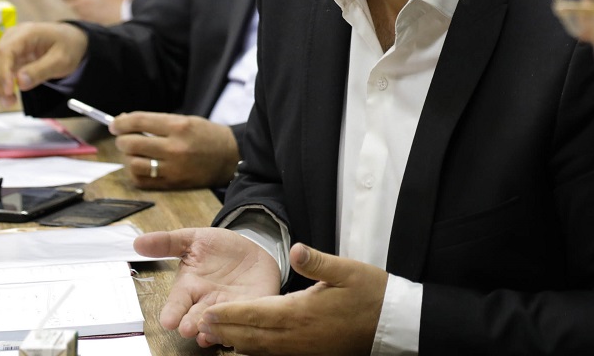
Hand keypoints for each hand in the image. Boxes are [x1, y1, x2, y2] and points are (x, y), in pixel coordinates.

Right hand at [0, 22, 87, 105]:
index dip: (2, 73)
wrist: (70, 41)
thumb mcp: (62, 60)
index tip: (8, 91)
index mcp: (26, 33)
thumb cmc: (68, 46)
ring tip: (8, 101)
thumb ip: (42, 70)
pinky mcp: (4, 58)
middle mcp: (11, 38)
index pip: (4, 52)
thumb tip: (20, 82)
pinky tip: (3, 94)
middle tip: (9, 102)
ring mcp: (6, 47)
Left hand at [111, 111, 239, 189]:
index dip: (121, 123)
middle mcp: (175, 147)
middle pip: (132, 144)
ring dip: (128, 157)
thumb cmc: (207, 135)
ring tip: (134, 153)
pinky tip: (141, 166)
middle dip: (122, 140)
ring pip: (133, 164)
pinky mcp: (173, 183)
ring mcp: (173, 168)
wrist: (230, 157)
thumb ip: (158, 122)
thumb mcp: (186, 120)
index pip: (139, 122)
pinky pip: (142, 180)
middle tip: (124, 138)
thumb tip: (126, 122)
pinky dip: (136, 173)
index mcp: (179, 126)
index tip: (115, 124)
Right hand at [133, 228, 281, 342]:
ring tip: (207, 332)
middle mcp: (206, 303)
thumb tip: (138, 242)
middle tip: (188, 329)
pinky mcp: (251, 306)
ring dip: (213, 329)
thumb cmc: (218, 248)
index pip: (176, 305)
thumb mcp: (193, 239)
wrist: (251, 248)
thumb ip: (168, 242)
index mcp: (190, 289)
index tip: (167, 321)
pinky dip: (240, 324)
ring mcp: (228, 308)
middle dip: (190, 325)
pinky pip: (245, 318)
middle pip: (195, 319)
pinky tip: (235, 328)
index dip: (171, 313)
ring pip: (218, 324)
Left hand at [196, 244, 386, 355]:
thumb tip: (295, 249)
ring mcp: (303, 349)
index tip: (208, 310)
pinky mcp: (310, 354)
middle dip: (225, 331)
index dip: (230, 313)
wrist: (393, 325)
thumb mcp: (348, 270)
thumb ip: (318, 262)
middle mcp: (297, 335)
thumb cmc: (372, 294)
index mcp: (302, 312)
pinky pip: (276, 355)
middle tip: (200, 327)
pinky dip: (257, 351)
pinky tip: (248, 346)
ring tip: (216, 337)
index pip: (257, 312)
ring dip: (236, 343)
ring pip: (261, 349)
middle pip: (252, 336)